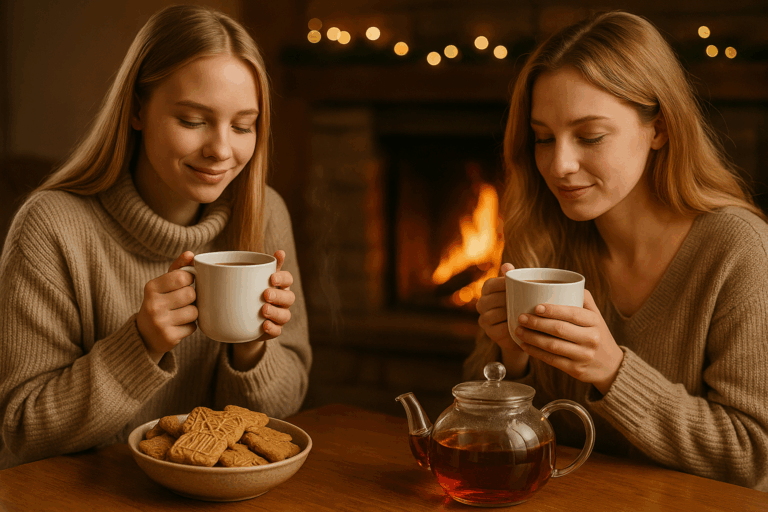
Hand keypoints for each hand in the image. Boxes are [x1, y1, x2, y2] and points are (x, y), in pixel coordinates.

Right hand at [136, 251, 197, 362]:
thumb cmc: (159, 303)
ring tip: (179, 314)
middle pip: (191, 294)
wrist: (144, 335)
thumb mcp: (163, 285)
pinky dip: (189, 326)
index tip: (184, 284)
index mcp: (151, 287)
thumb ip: (178, 268)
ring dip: (191, 313)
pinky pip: (193, 327)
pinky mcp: (168, 337)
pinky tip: (178, 326)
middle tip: (181, 302)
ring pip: (194, 311)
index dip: (189, 280)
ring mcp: (160, 322)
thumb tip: (190, 254)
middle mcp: (153, 304)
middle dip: (191, 298)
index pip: (183, 276)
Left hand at [230, 250, 294, 371]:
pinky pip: (277, 331)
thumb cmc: (237, 293)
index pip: (287, 278)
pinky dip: (272, 328)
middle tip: (265, 294)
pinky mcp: (271, 331)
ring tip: (263, 310)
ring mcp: (277, 316)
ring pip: (285, 314)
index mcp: (276, 284)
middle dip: (279, 295)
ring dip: (276, 312)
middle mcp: (280, 300)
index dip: (283, 277)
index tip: (271, 277)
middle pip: (289, 297)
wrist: (235, 321)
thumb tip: (193, 255)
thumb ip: (225, 268)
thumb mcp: (234, 280)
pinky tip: (263, 325)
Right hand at [477, 263, 528, 376]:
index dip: (502, 284)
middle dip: (507, 299)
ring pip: (494, 314)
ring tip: (524, 311)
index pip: (490, 285)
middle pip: (491, 300)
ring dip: (508, 313)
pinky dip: (510, 327)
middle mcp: (481, 304)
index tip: (518, 285)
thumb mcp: (520, 290)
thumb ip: (513, 278)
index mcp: (487, 290)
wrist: (524, 329)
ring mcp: (484, 320)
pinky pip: (499, 329)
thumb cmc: (522, 303)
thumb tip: (507, 266)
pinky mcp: (491, 333)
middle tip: (524, 300)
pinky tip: (520, 324)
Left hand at [514, 289, 623, 393]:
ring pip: (553, 346)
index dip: (553, 310)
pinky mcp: (576, 369)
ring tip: (518, 330)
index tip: (536, 307)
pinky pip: (552, 360)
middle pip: (559, 329)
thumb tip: (561, 282)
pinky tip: (524, 345)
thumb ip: (582, 298)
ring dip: (532, 338)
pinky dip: (535, 352)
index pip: (572, 314)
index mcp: (595, 321)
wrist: (611, 366)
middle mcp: (591, 338)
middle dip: (537, 323)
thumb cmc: (597, 334)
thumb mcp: (596, 315)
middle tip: (521, 317)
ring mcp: (584, 355)